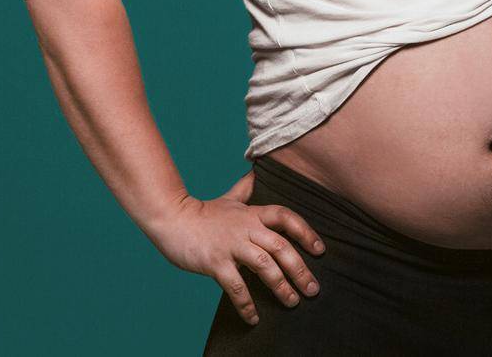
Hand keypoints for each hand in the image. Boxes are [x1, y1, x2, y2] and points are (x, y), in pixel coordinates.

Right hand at [146, 169, 324, 325]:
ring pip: (264, 266)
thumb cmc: (202, 213)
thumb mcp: (228, 199)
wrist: (171, 219)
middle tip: (313, 289)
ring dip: (281, 287)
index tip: (320, 250)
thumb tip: (256, 172)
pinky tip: (254, 318)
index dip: (306, 232)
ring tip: (292, 302)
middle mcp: (245, 228)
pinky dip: (247, 304)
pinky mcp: (215, 262)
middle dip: (300, 269)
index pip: (285, 217)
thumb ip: (245, 189)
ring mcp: (230, 245)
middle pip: (281, 246)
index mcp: (251, 214)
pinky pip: (237, 286)